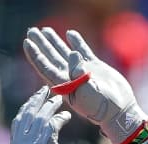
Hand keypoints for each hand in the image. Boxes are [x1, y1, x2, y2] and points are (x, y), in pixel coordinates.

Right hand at [10, 86, 70, 143]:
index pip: (19, 119)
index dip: (27, 107)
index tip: (33, 99)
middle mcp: (22, 140)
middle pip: (29, 113)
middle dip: (38, 100)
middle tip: (46, 90)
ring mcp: (33, 141)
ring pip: (42, 116)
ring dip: (51, 106)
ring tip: (59, 99)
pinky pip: (54, 124)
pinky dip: (60, 118)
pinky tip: (66, 116)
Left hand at [23, 27, 146, 143]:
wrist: (120, 110)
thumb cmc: (102, 106)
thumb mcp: (87, 92)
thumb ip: (77, 73)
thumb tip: (72, 53)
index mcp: (64, 85)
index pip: (45, 67)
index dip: (35, 55)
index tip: (27, 42)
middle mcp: (70, 77)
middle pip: (51, 57)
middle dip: (42, 44)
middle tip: (31, 31)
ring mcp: (82, 71)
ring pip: (65, 52)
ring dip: (55, 41)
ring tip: (45, 29)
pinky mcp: (95, 67)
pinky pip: (84, 51)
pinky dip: (77, 42)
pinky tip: (70, 33)